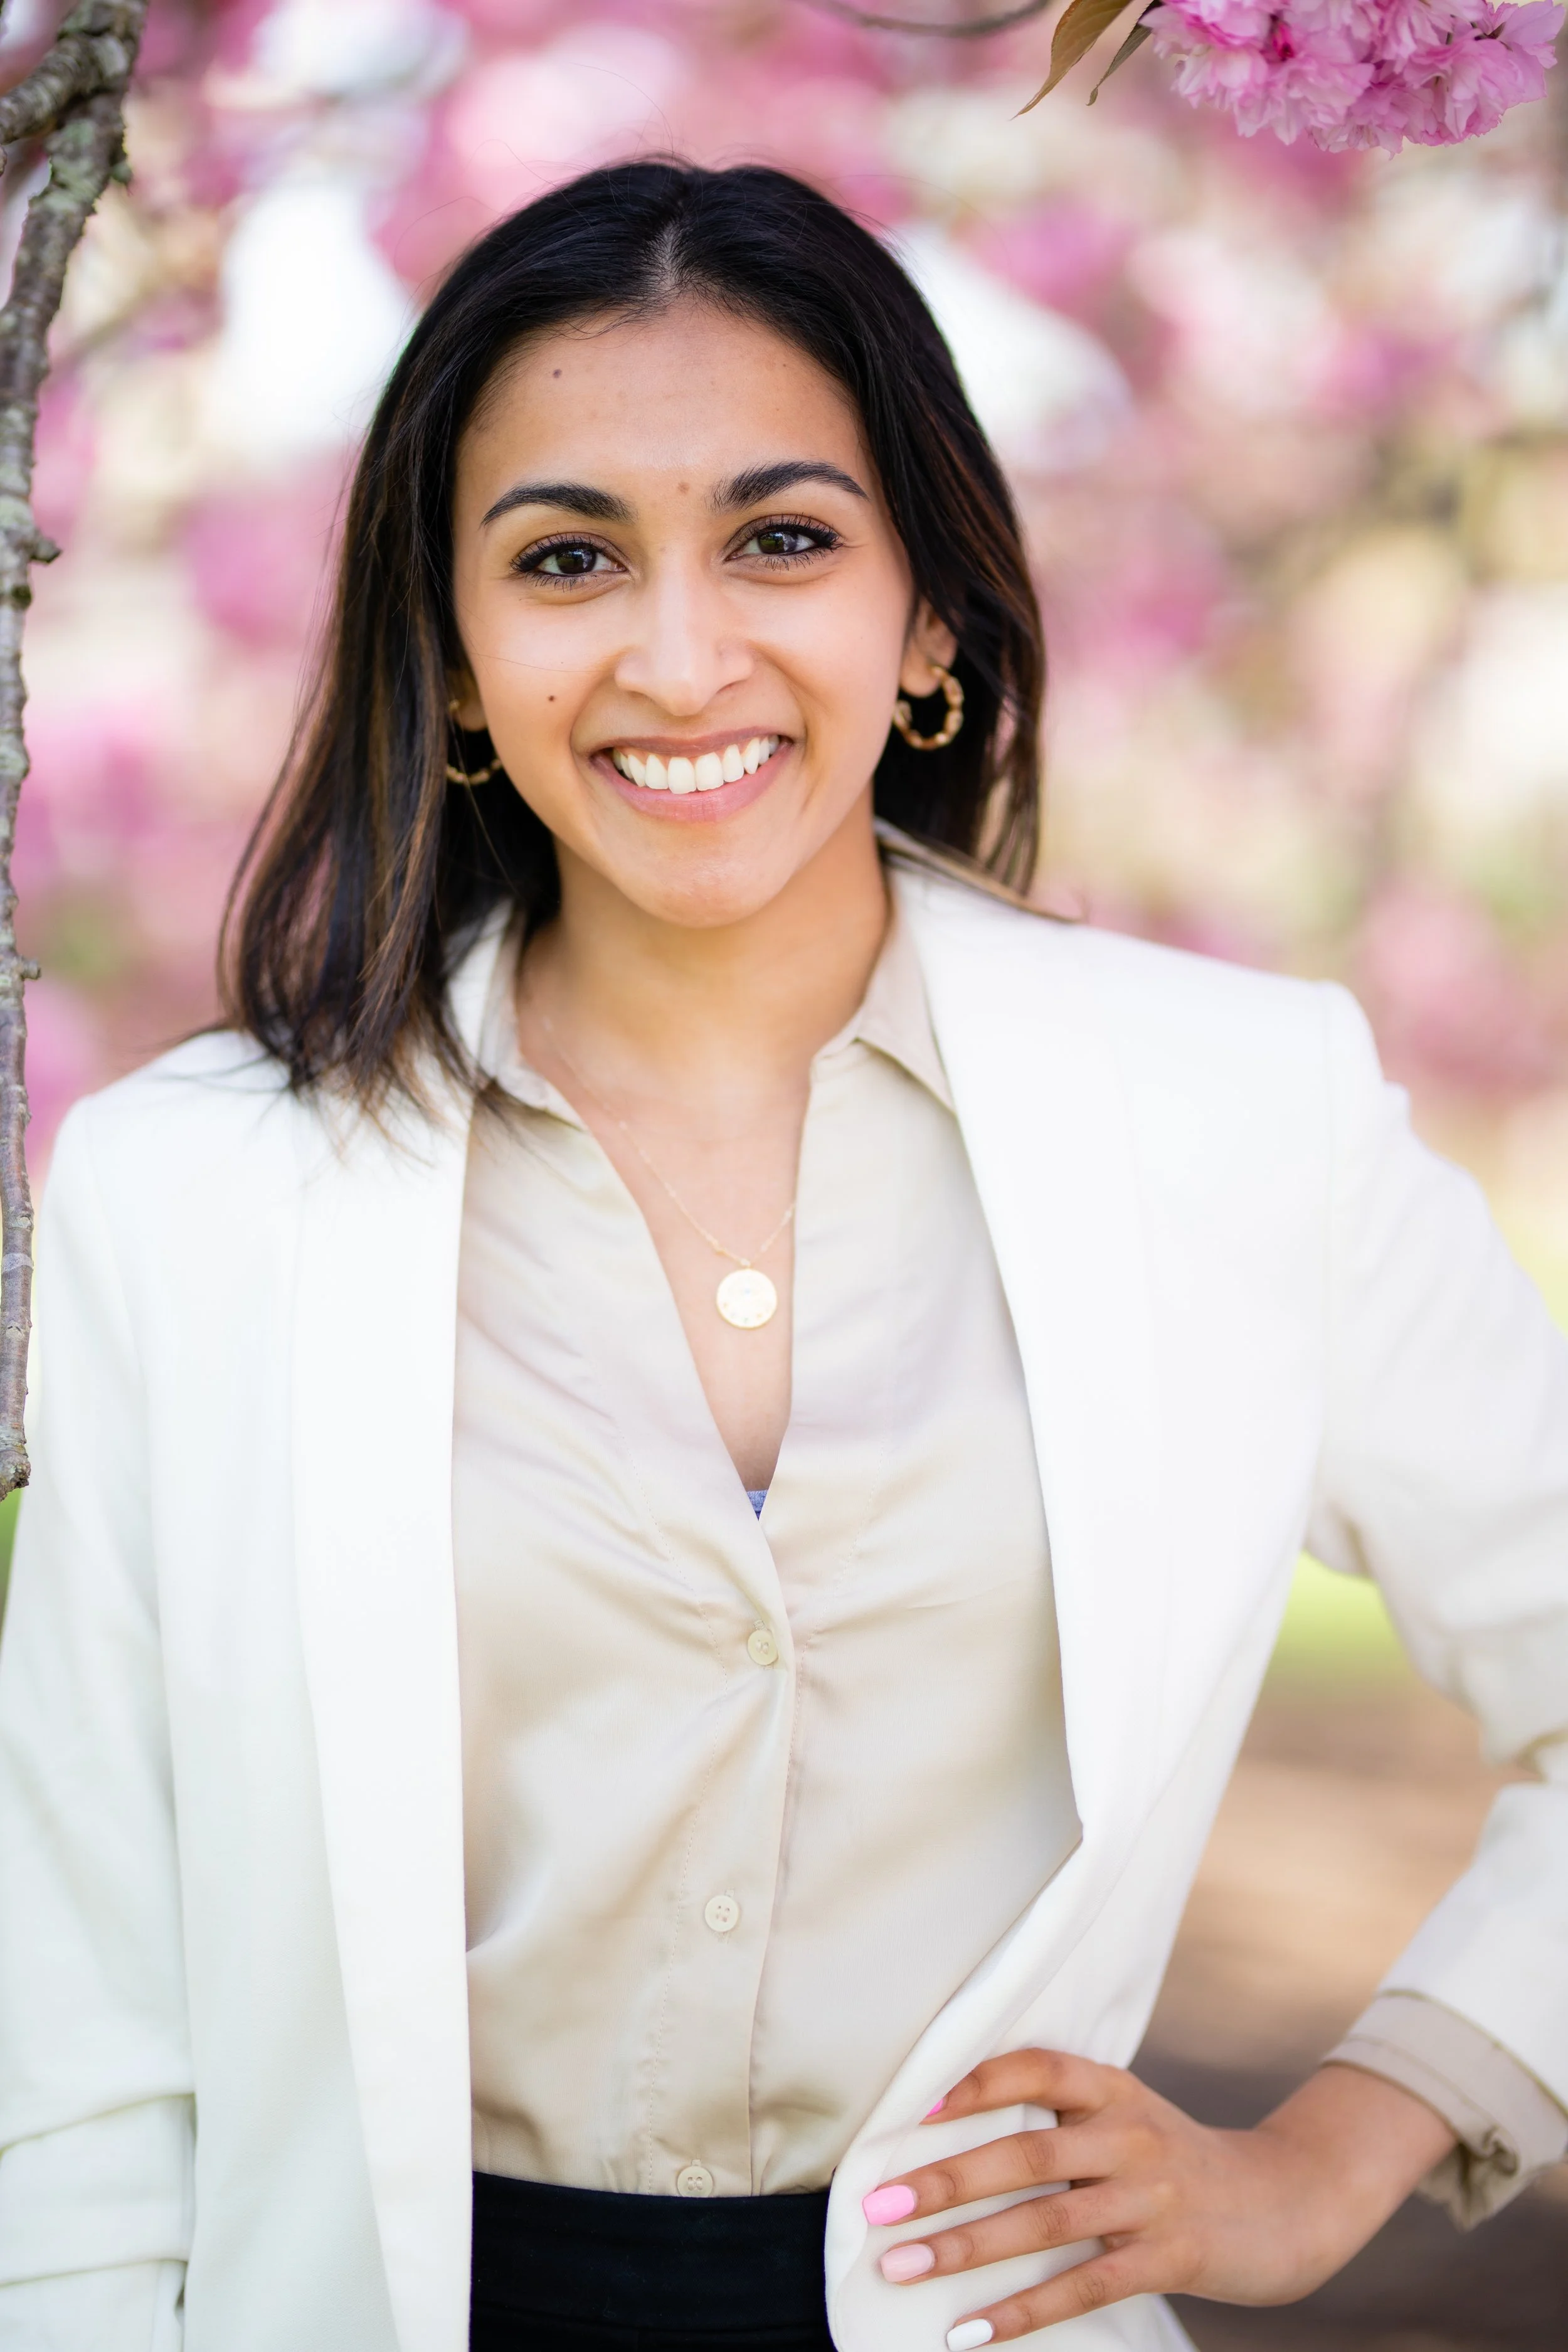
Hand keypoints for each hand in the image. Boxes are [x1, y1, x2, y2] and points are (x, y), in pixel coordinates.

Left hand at [860, 2049, 1455, 2344]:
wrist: (1286, 2202)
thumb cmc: (1178, 2161)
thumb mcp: (1127, 2118)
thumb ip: (1060, 2117)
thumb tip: (949, 2131)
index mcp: (1115, 2090)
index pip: (1038, 2067)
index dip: (977, 2082)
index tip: (916, 2110)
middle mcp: (1130, 2135)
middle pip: (1026, 2153)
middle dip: (946, 2180)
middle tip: (880, 2205)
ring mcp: (1151, 2198)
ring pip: (1045, 2223)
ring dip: (966, 2248)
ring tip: (903, 2267)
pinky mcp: (1168, 2257)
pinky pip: (1083, 2286)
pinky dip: (1021, 2310)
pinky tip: (970, 2331)